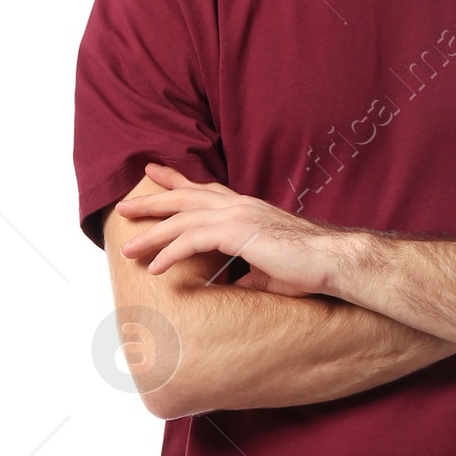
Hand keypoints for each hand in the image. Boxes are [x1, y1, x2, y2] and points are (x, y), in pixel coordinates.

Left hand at [114, 165, 345, 295]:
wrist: (331, 261)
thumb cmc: (309, 267)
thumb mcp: (270, 270)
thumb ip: (249, 272)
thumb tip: (238, 283)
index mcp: (246, 208)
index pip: (205, 189)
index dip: (177, 180)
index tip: (154, 172)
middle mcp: (238, 206)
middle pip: (185, 197)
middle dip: (153, 201)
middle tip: (125, 206)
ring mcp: (236, 216)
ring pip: (182, 219)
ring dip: (152, 234)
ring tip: (128, 249)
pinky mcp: (236, 233)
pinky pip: (192, 241)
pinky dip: (170, 254)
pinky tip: (154, 268)